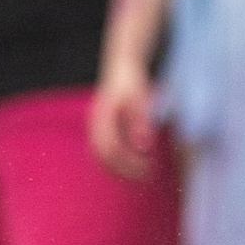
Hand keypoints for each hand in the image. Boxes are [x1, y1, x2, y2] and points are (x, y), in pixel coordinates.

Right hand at [91, 61, 157, 179]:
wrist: (122, 69)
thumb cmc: (133, 83)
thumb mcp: (140, 100)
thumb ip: (141, 122)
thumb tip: (144, 148)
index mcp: (102, 119)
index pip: (111, 149)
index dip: (129, 163)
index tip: (148, 169)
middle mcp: (95, 125)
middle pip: (105, 157)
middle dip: (125, 169)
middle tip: (147, 175)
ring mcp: (96, 128)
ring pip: (103, 156)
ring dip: (122, 167)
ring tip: (143, 171)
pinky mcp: (102, 129)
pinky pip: (107, 150)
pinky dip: (120, 160)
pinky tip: (137, 160)